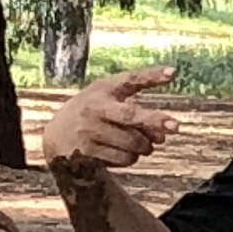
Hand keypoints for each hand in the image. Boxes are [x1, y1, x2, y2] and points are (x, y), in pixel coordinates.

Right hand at [43, 67, 177, 173]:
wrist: (56, 138)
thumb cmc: (92, 114)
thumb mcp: (108, 99)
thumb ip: (137, 109)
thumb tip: (164, 134)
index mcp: (103, 90)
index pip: (130, 79)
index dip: (152, 76)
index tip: (173, 73)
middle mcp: (95, 108)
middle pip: (132, 115)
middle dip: (155, 121)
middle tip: (176, 127)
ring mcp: (89, 130)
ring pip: (132, 142)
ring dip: (144, 147)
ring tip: (139, 144)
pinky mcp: (87, 152)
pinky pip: (122, 158)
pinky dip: (129, 158)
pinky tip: (121, 152)